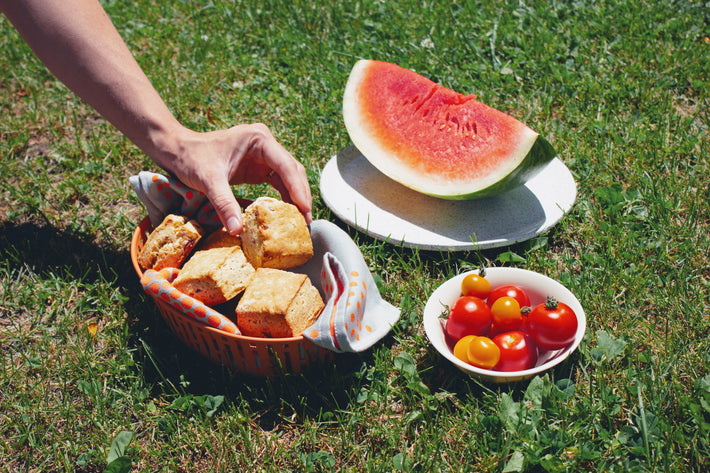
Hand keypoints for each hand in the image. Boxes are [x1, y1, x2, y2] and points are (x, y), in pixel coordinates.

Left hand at [156, 122, 312, 234]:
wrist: (176, 150)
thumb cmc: (191, 158)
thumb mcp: (208, 181)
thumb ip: (225, 205)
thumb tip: (238, 231)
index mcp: (258, 140)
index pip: (286, 165)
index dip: (298, 189)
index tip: (304, 210)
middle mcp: (265, 145)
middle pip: (293, 171)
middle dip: (301, 196)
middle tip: (305, 221)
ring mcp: (263, 156)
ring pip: (289, 178)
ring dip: (295, 199)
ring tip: (300, 222)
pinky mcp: (258, 167)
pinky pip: (278, 183)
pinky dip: (283, 199)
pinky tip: (285, 215)